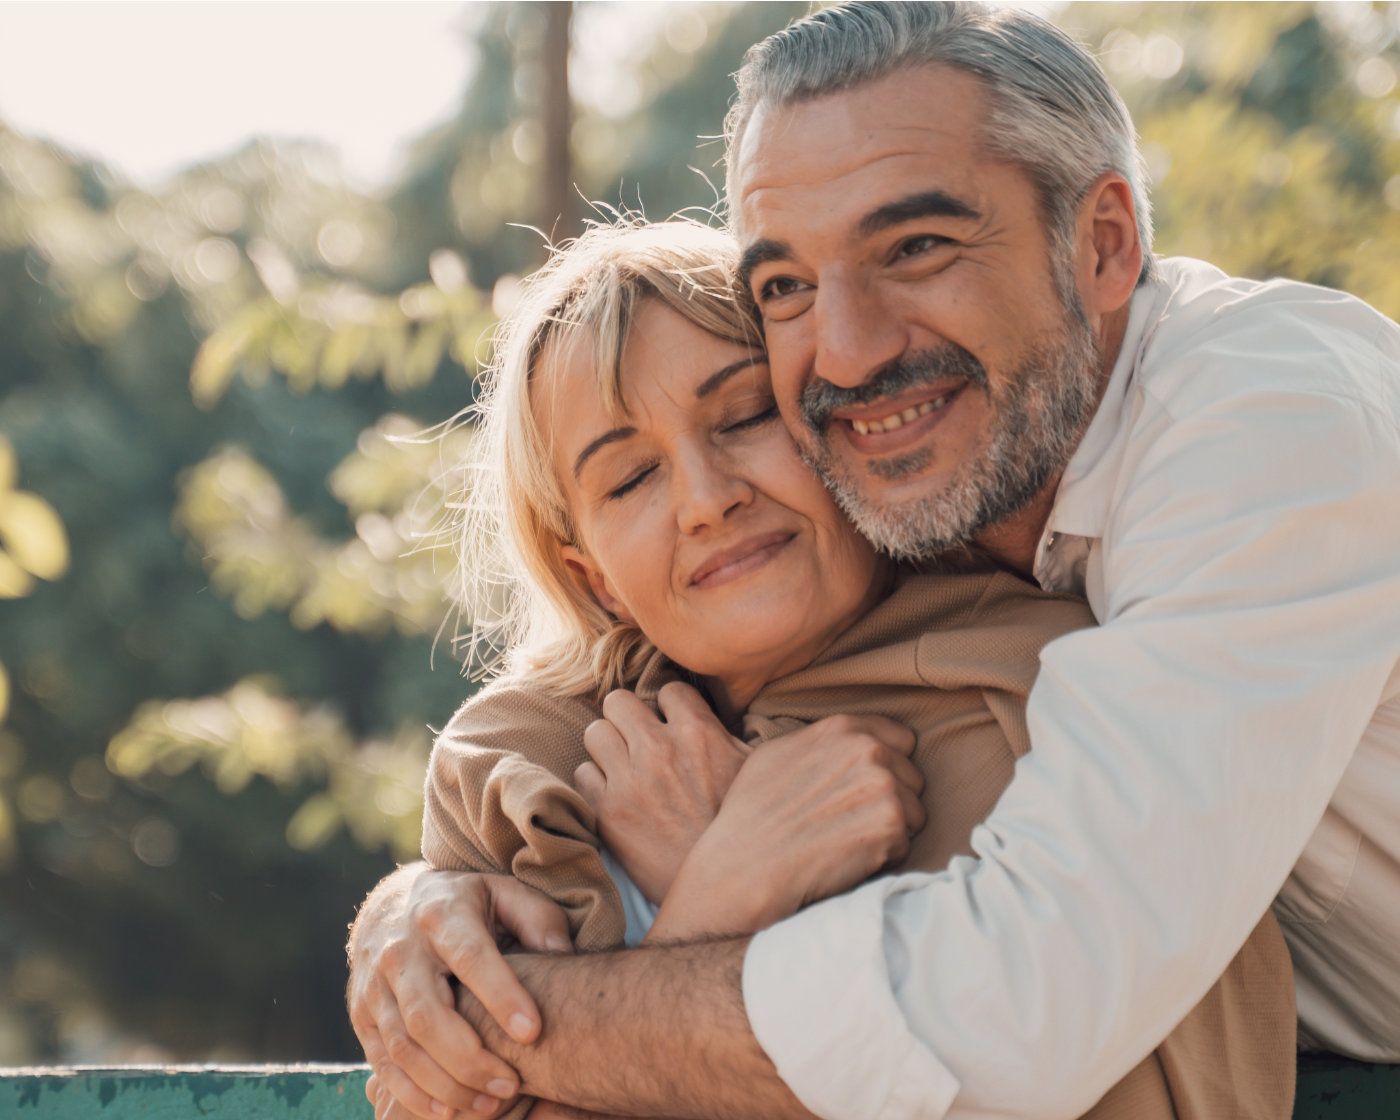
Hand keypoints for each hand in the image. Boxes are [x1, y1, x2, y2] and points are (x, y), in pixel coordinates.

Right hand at [348, 864, 573, 1118]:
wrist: (396, 905)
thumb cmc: (468, 905)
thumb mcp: (504, 892)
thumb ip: (537, 917)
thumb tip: (561, 952)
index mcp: (441, 914)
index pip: (470, 957)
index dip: (500, 996)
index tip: (533, 1032)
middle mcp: (401, 950)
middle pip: (427, 1015)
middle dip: (470, 1059)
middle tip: (512, 1085)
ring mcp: (375, 985)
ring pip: (403, 1046)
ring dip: (445, 1085)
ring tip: (489, 1104)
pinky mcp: (362, 1014)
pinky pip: (382, 1062)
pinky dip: (413, 1093)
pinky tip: (449, 1111)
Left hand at [574, 682, 745, 902]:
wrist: (723, 889)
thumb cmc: (743, 829)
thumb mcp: (752, 772)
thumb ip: (727, 736)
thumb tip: (715, 715)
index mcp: (699, 733)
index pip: (668, 689)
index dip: (670, 707)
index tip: (672, 724)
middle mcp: (660, 749)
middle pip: (618, 701)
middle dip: (628, 717)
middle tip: (638, 738)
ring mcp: (630, 780)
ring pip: (594, 732)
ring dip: (608, 746)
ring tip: (623, 765)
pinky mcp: (608, 812)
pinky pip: (582, 774)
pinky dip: (596, 782)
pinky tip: (616, 795)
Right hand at [650, 714, 924, 939]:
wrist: (743, 867)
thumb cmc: (751, 815)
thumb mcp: (777, 754)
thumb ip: (822, 742)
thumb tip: (850, 743)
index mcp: (843, 727)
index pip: (901, 741)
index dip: (886, 768)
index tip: (862, 790)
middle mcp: (868, 749)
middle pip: (912, 777)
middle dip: (890, 800)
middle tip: (847, 822)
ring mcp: (883, 785)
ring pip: (914, 812)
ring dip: (889, 830)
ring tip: (845, 841)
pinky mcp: (892, 825)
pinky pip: (906, 843)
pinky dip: (884, 856)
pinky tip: (847, 858)